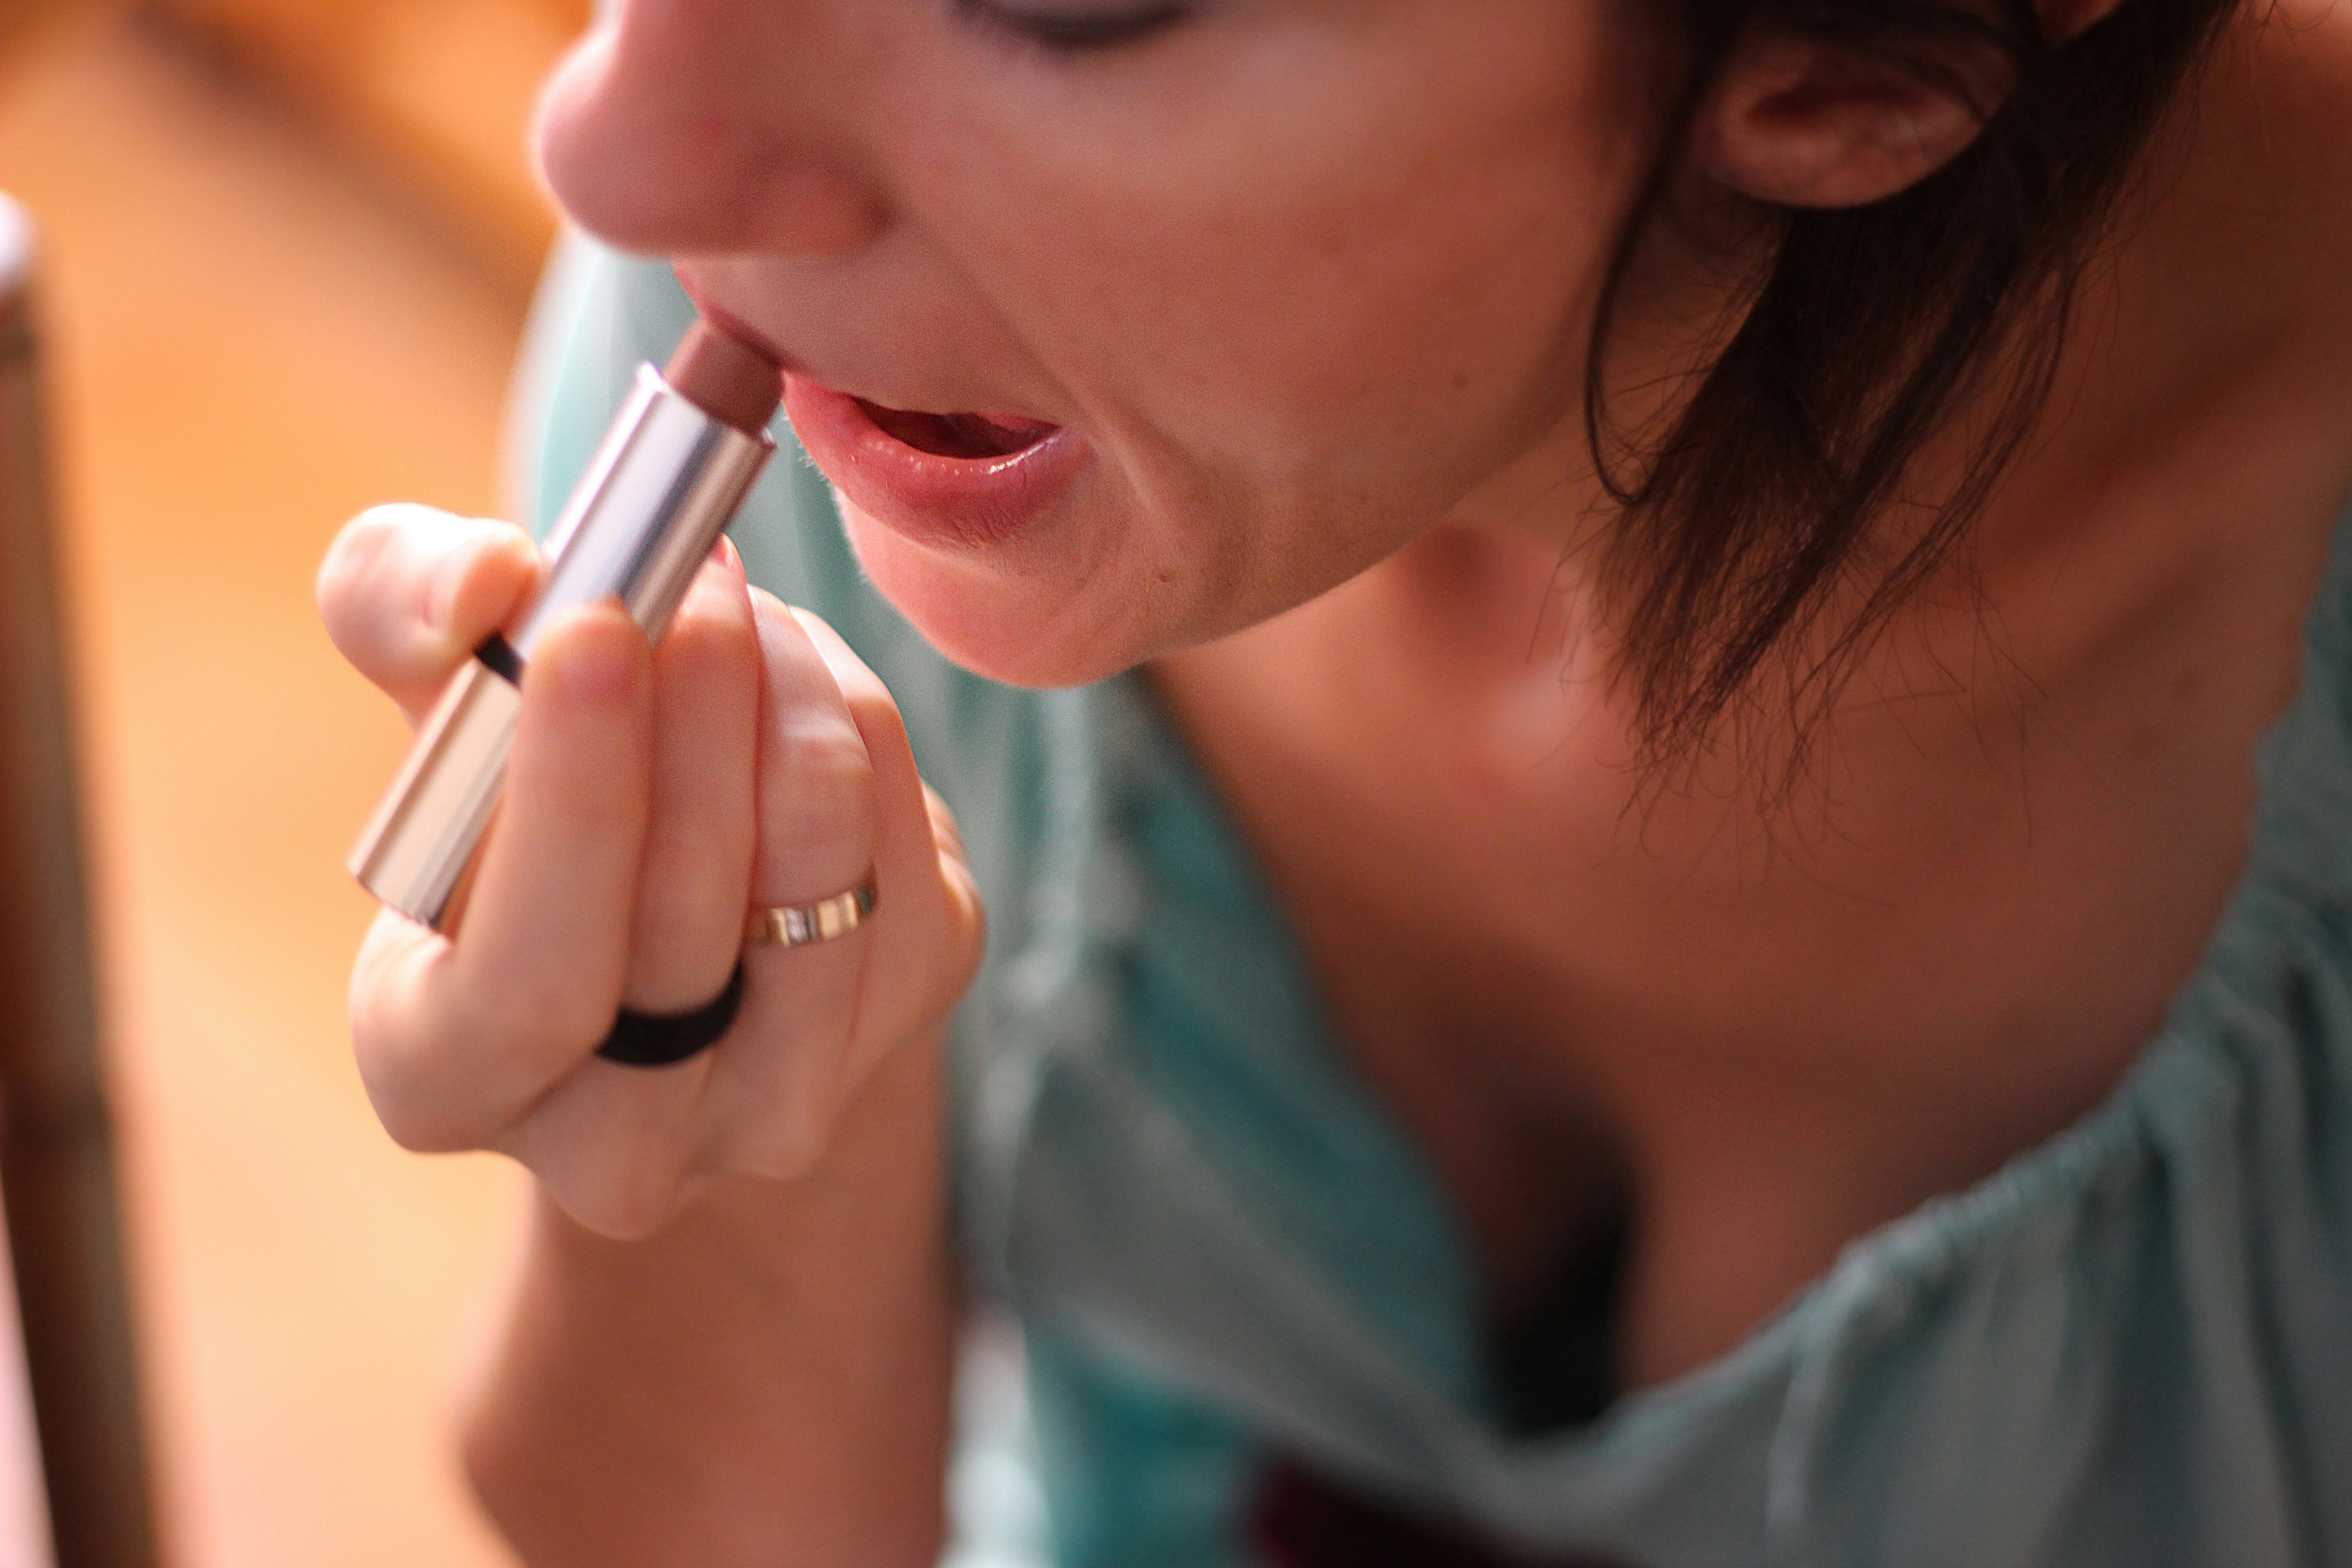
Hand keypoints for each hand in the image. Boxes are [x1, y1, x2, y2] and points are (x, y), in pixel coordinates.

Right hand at [318, 503, 982, 1237]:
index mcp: (447, 1076)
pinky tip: (795, 680)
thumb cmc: (513, 784)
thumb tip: (489, 579)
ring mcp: (775, 1101)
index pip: (520, 985)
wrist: (661, 867)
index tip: (595, 627)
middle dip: (700, 710)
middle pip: (684, 916)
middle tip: (698, 574)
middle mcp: (617, 1141)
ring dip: (789, 698)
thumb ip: (403, 607)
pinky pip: (906, 846)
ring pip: (817, 871)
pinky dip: (855, 724)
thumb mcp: (428, 693)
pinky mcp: (903, 1016)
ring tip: (738, 608)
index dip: (568, 803)